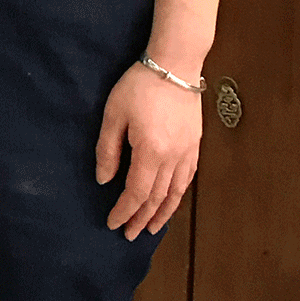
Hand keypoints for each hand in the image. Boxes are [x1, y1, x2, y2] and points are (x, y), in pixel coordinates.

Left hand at [97, 62, 202, 239]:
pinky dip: (178, 195)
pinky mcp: (195, 145)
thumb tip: (104, 180)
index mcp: (150, 151)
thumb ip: (108, 150)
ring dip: (162, 213)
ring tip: (151, 228)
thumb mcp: (114, 115)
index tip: (113, 224)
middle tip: (129, 235)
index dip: (124, 211)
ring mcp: (188, 152)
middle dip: (141, 218)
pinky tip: (170, 202)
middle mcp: (173, 157)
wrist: (176, 65)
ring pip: (175, 192)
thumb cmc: (139, 86)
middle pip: (157, 197)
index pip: (136, 192)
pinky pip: (187, 178)